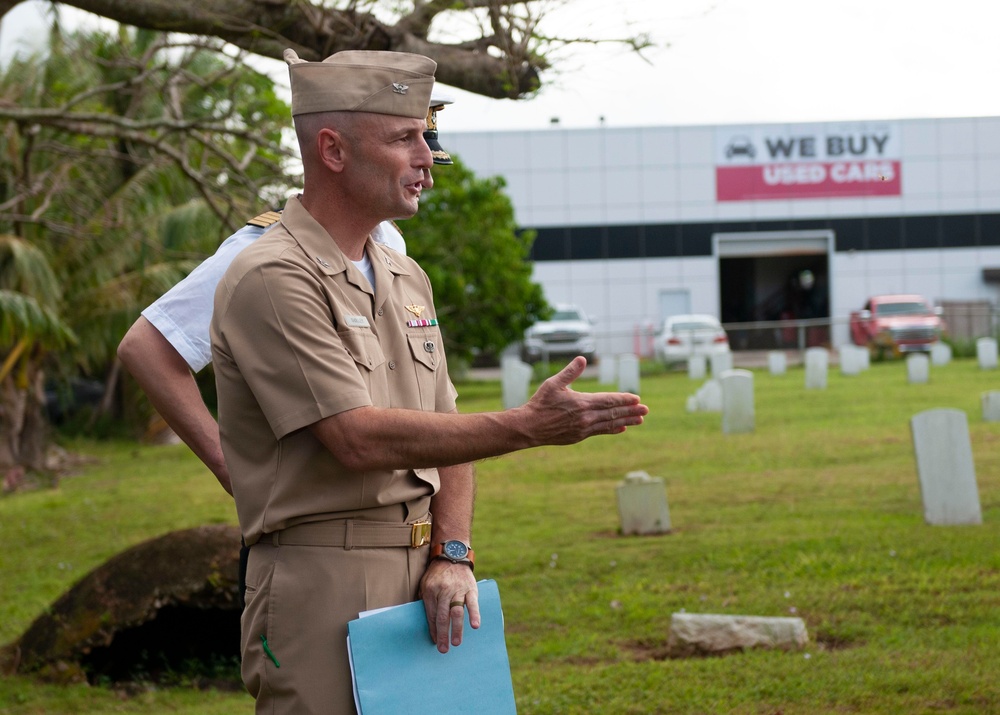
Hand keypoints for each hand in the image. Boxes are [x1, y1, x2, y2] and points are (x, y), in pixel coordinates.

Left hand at [420, 559, 479, 652]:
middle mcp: (443, 591)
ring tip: (456, 643)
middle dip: (443, 634)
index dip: (433, 630)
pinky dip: (475, 614)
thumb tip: (425, 622)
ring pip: (456, 612)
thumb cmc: (436, 574)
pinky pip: (472, 603)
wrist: (451, 555)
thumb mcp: (425, 584)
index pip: (432, 615)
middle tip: (443, 649)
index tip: (435, 642)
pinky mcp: (470, 588)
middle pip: (443, 616)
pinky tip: (475, 626)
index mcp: (430, 591)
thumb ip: (425, 601)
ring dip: (457, 629)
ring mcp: (458, 589)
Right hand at [522, 356, 647, 444]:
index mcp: (582, 403)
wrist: (529, 427)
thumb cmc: (540, 403)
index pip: (608, 400)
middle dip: (631, 411)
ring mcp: (583, 429)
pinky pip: (600, 432)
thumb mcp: (553, 384)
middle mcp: (586, 417)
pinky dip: (612, 429)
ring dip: (626, 421)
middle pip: (613, 413)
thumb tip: (583, 359)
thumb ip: (570, 372)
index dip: (624, 399)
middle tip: (646, 410)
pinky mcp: (579, 436)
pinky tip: (621, 428)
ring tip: (640, 420)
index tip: (637, 398)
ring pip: (609, 424)